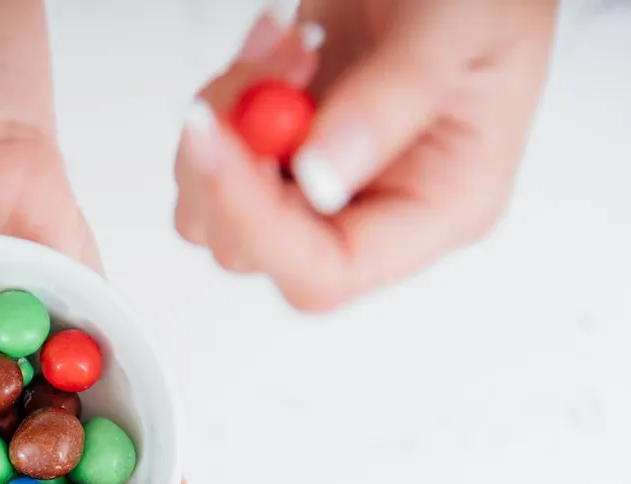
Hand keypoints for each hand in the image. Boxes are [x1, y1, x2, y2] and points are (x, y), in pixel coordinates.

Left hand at [174, 0, 557, 308]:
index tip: (222, 145)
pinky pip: (212, 161)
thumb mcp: (457, 25)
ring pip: (214, 211)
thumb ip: (391, 99)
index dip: (259, 225)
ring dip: (226, 121)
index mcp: (440, 209)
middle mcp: (373, 213)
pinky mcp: (282, 148)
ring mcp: (320, 183)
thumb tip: (318, 177)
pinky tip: (273, 41)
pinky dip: (224, 100)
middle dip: (233, 160)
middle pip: (251, 249)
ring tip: (283, 44)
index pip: (328, 272)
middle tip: (273, 66)